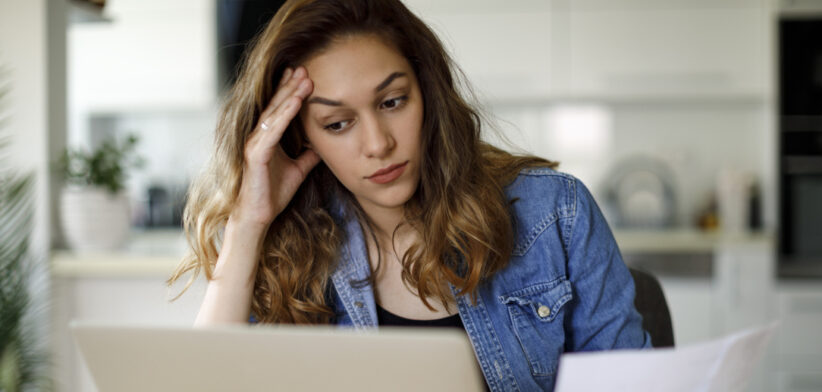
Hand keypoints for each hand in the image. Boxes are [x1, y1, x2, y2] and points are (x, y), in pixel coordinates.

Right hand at [231, 67, 319, 228]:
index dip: (290, 91)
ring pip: (275, 113)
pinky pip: (273, 129)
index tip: (304, 75)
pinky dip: (285, 114)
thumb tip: (324, 144)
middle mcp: (258, 136)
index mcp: (267, 138)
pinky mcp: (256, 153)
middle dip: (291, 85)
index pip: (279, 109)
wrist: (259, 216)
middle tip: (305, 67)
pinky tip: (296, 101)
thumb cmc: (273, 193)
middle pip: (276, 105)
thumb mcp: (299, 169)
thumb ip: (309, 155)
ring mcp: (255, 143)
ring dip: (290, 94)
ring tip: (304, 78)